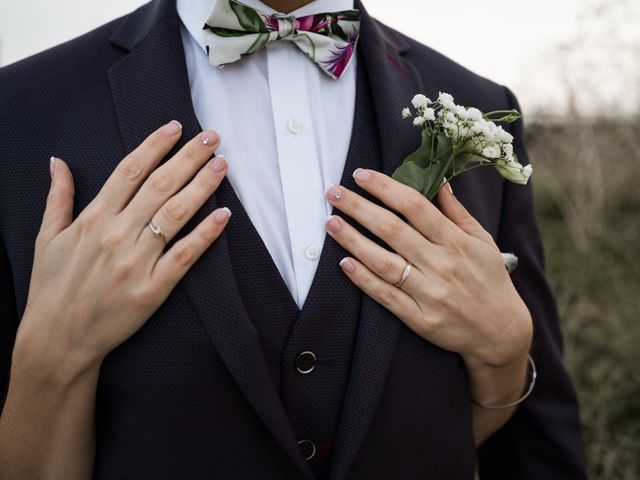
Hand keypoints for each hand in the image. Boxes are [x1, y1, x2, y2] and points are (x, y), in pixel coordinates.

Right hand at [16, 121, 229, 378]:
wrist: (57, 341)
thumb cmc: (52, 289)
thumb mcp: (46, 239)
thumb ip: (58, 198)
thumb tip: (57, 162)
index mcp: (93, 219)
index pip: (129, 171)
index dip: (155, 145)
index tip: (175, 126)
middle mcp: (116, 235)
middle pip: (159, 185)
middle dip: (188, 157)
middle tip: (212, 137)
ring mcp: (136, 262)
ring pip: (175, 214)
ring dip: (202, 186)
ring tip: (222, 164)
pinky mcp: (152, 289)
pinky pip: (184, 256)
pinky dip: (205, 234)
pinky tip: (224, 215)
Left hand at [324, 168, 531, 369]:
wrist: (501, 334)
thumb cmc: (490, 281)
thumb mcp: (482, 241)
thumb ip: (457, 212)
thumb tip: (439, 180)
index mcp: (455, 241)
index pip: (414, 206)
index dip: (385, 187)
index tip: (361, 174)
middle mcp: (441, 265)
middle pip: (392, 230)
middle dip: (358, 207)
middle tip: (332, 193)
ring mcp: (429, 293)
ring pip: (383, 262)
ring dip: (353, 240)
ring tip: (331, 223)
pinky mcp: (420, 319)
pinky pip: (386, 296)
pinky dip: (364, 279)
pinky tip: (344, 263)